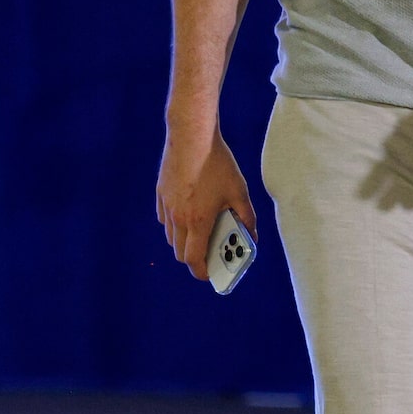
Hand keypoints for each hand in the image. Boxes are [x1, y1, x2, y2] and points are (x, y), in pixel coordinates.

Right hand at [156, 125, 255, 280]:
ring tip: (203, 234)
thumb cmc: (218, 165)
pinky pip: (165, 219)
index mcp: (198, 221)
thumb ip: (247, 218)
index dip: (201, 271)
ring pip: (172, 236)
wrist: (191, 138)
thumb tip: (252, 236)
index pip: (194, 259)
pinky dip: (176, 224)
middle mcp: (178, 218)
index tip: (209, 275)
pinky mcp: (160, 194)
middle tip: (210, 255)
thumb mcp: (240, 192)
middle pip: (180, 252)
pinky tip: (190, 215)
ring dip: (185, 241)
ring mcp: (166, 206)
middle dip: (194, 259)